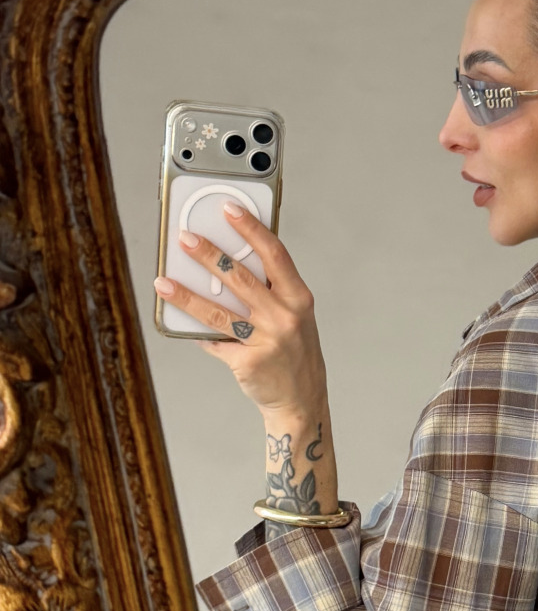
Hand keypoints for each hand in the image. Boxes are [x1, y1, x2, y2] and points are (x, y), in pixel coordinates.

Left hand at [153, 204, 326, 420]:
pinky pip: (214, 341)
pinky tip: (181, 322)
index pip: (274, 254)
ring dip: (187, 295)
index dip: (251, 228)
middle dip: (208, 255)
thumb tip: (224, 264)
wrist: (301, 401)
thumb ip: (269, 291)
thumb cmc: (293, 353)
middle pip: (240, 278)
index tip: (230, 209)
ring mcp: (267, 341)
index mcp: (299, 299)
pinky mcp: (248, 363)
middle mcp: (285, 318)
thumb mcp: (293, 316)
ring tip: (164, 281)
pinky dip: (197, 332)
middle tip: (185, 238)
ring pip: (218, 311)